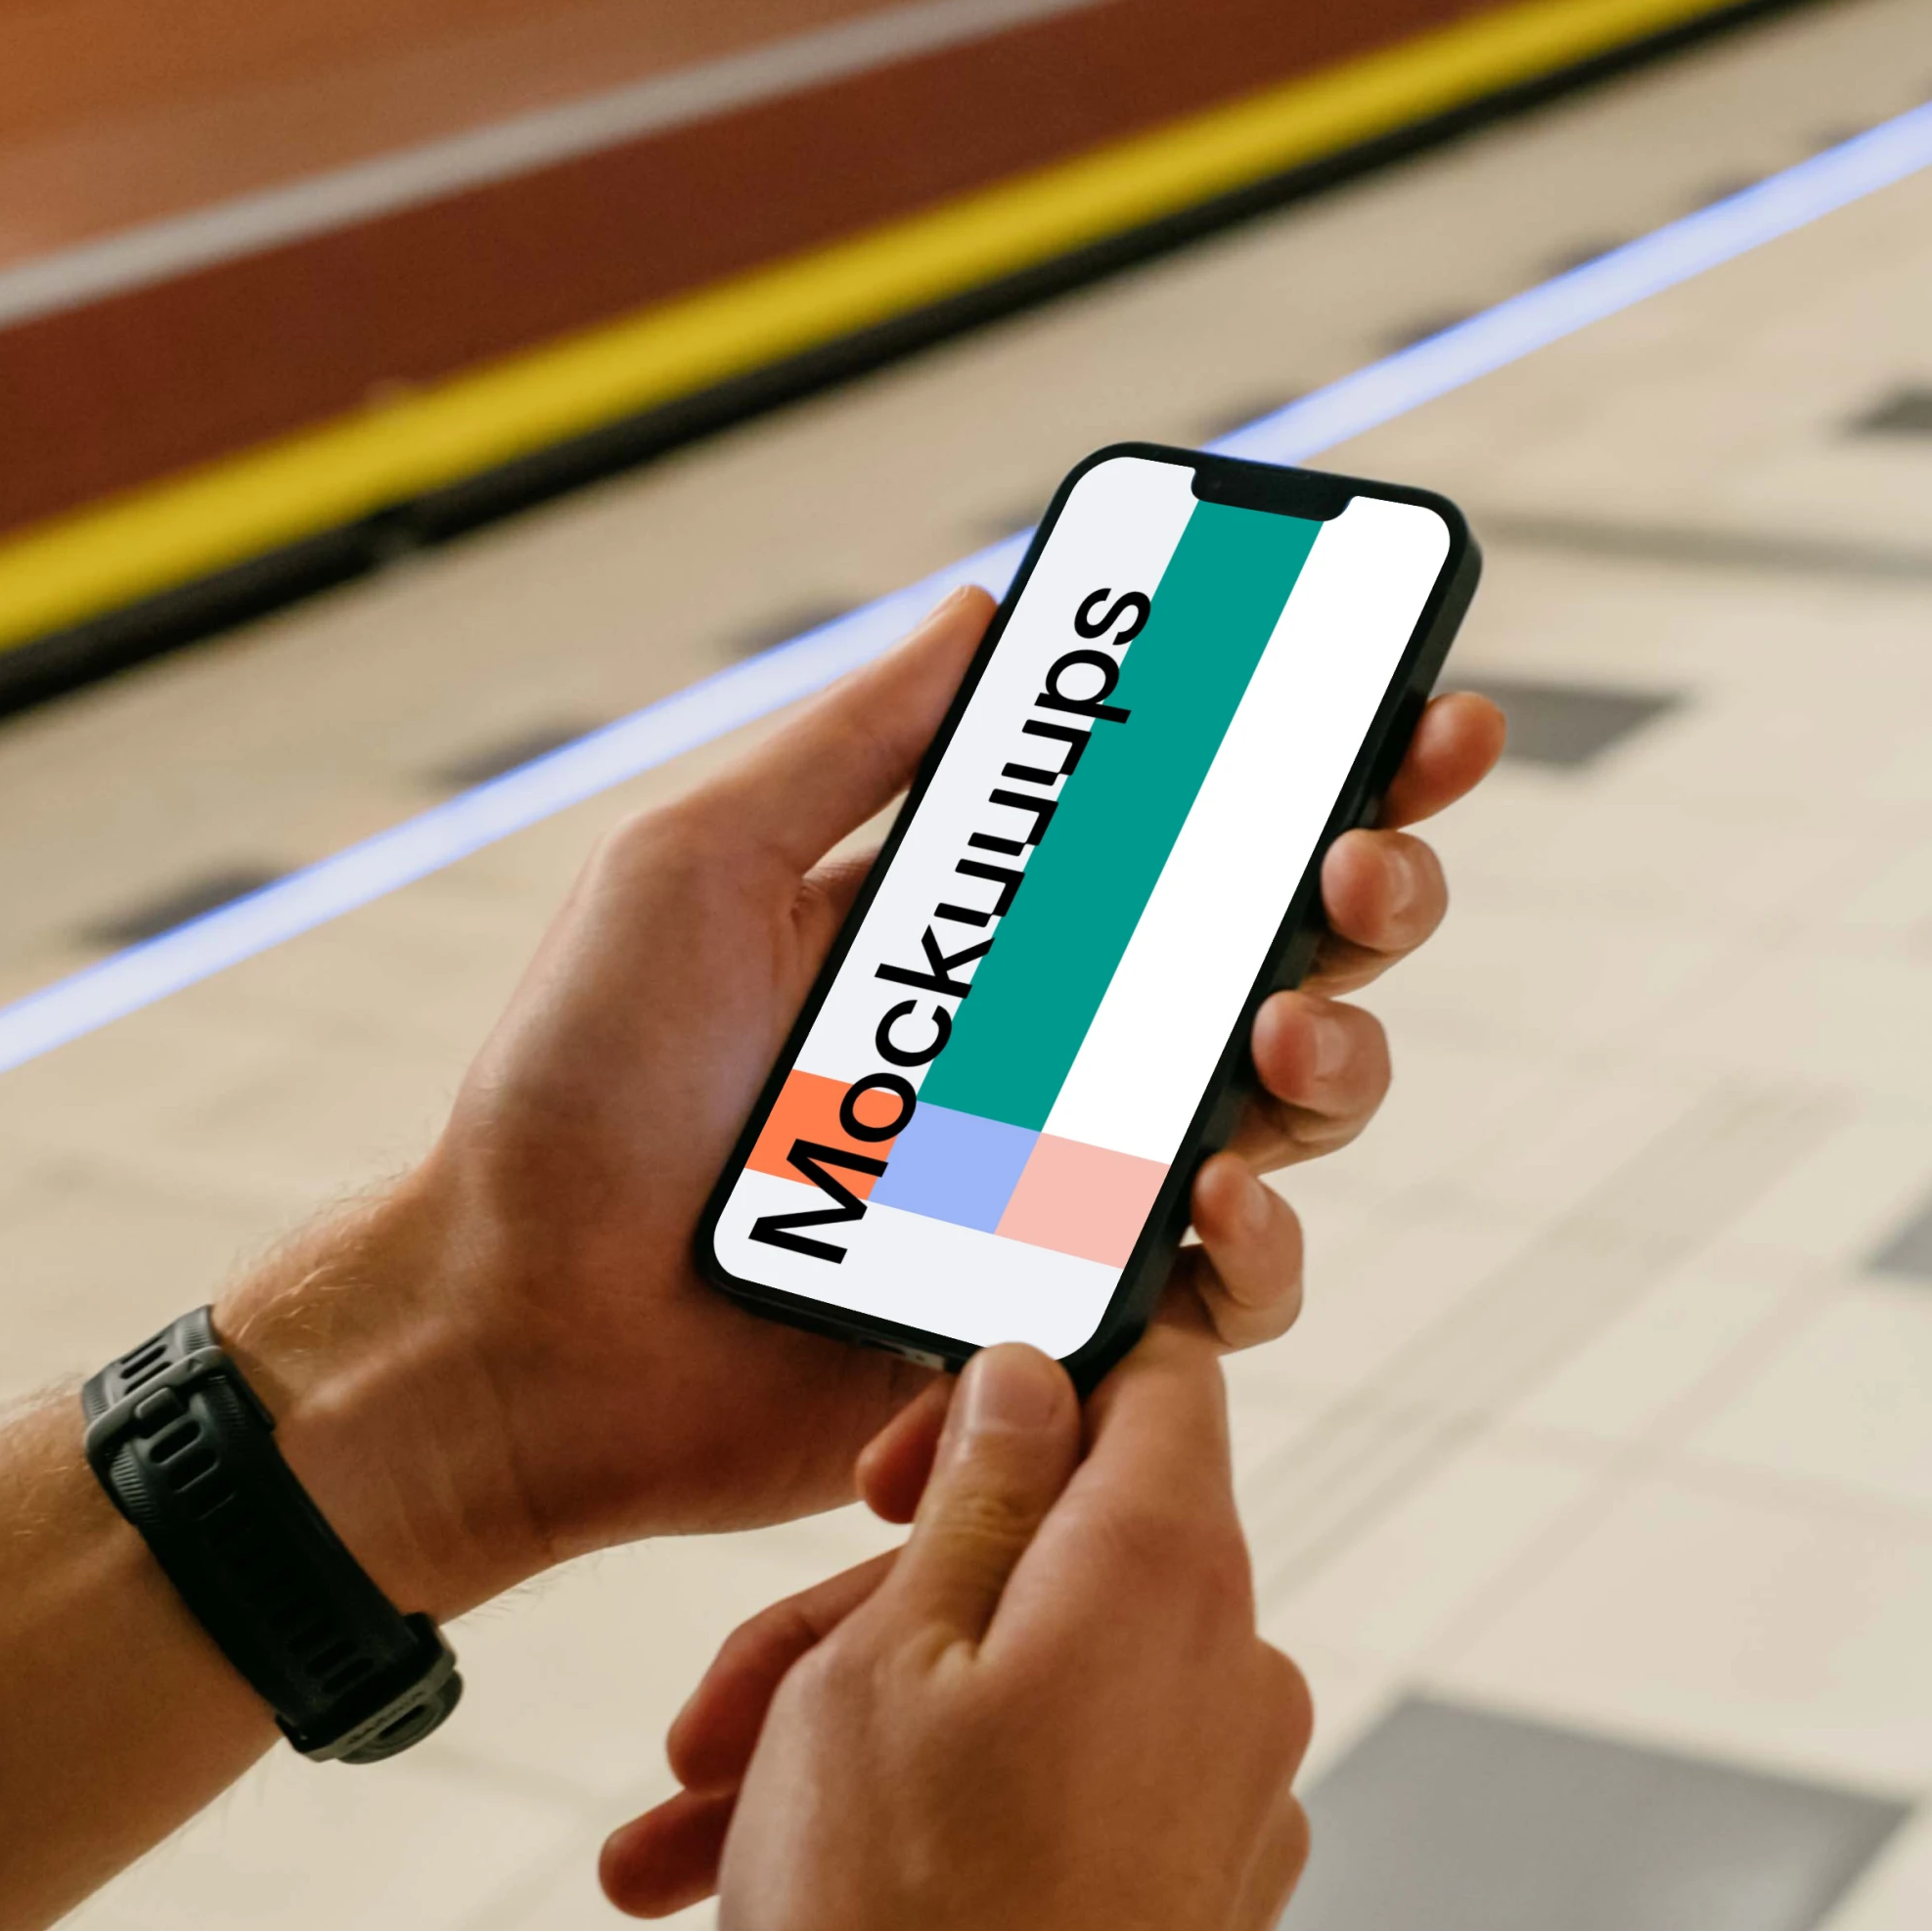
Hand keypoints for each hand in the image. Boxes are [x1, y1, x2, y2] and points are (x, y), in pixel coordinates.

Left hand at [222, 591, 1499, 1618]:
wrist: (514, 1326)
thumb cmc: (574, 1096)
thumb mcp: (692, 866)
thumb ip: (849, 746)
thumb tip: (984, 604)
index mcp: (988, 927)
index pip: (1190, 827)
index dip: (1325, 767)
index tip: (1417, 712)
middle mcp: (1054, 1049)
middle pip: (1288, 956)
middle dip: (1372, 892)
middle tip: (1358, 869)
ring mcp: (1069, 1189)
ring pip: (1290, 1121)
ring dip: (1338, 1062)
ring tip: (1284, 1038)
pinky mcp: (1059, 1322)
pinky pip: (1218, 1298)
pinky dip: (1252, 1253)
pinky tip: (1217, 1207)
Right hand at [658, 1333, 1310, 1930]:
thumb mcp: (878, 1668)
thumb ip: (972, 1495)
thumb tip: (1034, 1369)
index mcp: (1168, 1572)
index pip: (1147, 1374)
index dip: (1009, 1370)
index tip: (882, 1450)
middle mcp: (1233, 1674)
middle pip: (1043, 1562)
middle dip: (856, 1616)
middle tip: (704, 1717)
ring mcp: (1227, 1803)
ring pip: (1019, 1700)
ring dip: (846, 1744)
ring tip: (682, 1835)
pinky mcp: (1197, 1911)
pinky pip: (1051, 1810)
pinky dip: (921, 1826)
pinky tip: (765, 1896)